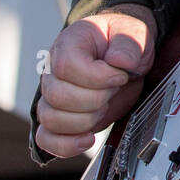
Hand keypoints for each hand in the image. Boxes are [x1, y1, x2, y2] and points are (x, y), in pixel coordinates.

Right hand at [35, 4, 156, 158]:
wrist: (124, 59)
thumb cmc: (122, 44)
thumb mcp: (133, 34)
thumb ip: (129, 44)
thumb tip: (120, 60)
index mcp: (69, 44)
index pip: (67, 66)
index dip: (97, 76)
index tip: (120, 76)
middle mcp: (53, 70)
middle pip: (58, 96)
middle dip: (96, 99)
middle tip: (114, 89)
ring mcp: (53, 96)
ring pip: (51, 119)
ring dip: (85, 120)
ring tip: (105, 105)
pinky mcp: (60, 118)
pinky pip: (46, 138)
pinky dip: (65, 145)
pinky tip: (88, 139)